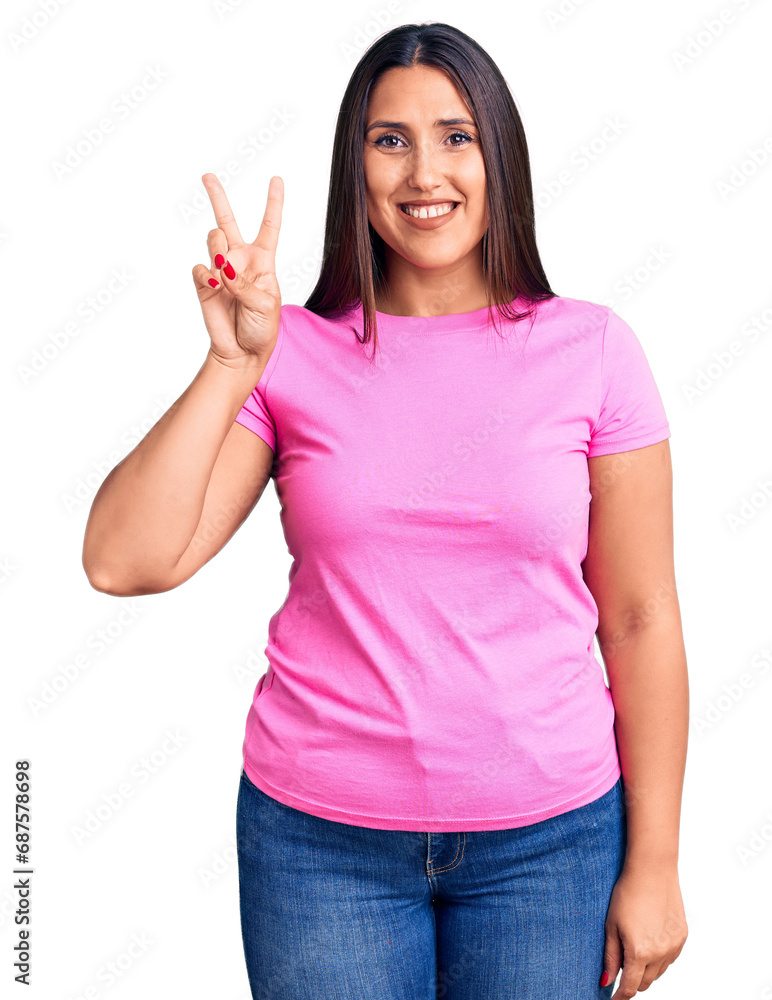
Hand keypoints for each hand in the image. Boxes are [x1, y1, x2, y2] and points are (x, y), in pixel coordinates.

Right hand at [192, 173, 283, 368]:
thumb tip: (221, 267)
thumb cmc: (262, 329)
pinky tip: (215, 288)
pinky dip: (207, 276)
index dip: (273, 202)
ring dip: (217, 248)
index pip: (270, 225)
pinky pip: (200, 268)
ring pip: (213, 239)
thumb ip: (244, 283)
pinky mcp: (205, 283)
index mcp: (263, 261)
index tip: (276, 178)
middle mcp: (240, 259)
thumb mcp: (264, 305)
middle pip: (227, 220)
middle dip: (217, 196)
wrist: (242, 353)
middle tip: (207, 176)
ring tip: (224, 272)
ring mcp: (220, 269)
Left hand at [602, 864, 687, 996]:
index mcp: (640, 952)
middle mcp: (660, 954)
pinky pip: (670, 958)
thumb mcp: (612, 926)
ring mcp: (674, 946)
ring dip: (647, 968)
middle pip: (645, 982)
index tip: (613, 997)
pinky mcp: (682, 937)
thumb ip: (610, 957)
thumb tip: (606, 981)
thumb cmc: (628, 893)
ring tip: (636, 946)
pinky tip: (650, 939)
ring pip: (659, 972)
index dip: (620, 995)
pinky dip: (659, 957)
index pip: (631, 987)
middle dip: (632, 979)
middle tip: (622, 965)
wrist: (652, 871)